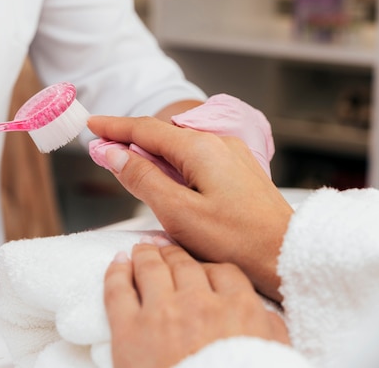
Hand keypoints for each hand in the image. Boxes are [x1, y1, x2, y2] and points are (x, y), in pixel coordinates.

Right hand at [88, 115, 292, 300]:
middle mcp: (217, 143)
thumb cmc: (235, 240)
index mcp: (200, 149)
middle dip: (130, 139)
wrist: (287, 254)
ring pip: (180, 146)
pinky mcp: (238, 170)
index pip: (145, 129)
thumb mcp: (178, 212)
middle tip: (102, 147)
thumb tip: (113, 153)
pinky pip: (196, 157)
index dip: (114, 127)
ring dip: (151, 152)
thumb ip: (142, 178)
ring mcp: (231, 155)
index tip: (91, 124)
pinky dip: (172, 162)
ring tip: (127, 163)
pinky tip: (166, 178)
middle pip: (162, 135)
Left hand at [104, 239, 289, 367]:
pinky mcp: (128, 331)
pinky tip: (118, 262)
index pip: (221, 271)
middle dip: (173, 253)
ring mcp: (161, 314)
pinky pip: (118, 289)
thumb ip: (269, 329)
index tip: (198, 265)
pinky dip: (116, 271)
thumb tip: (260, 312)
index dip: (207, 265)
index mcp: (238, 310)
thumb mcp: (272, 357)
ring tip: (141, 249)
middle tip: (164, 246)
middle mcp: (199, 303)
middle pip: (183, 264)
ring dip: (146, 254)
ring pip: (151, 268)